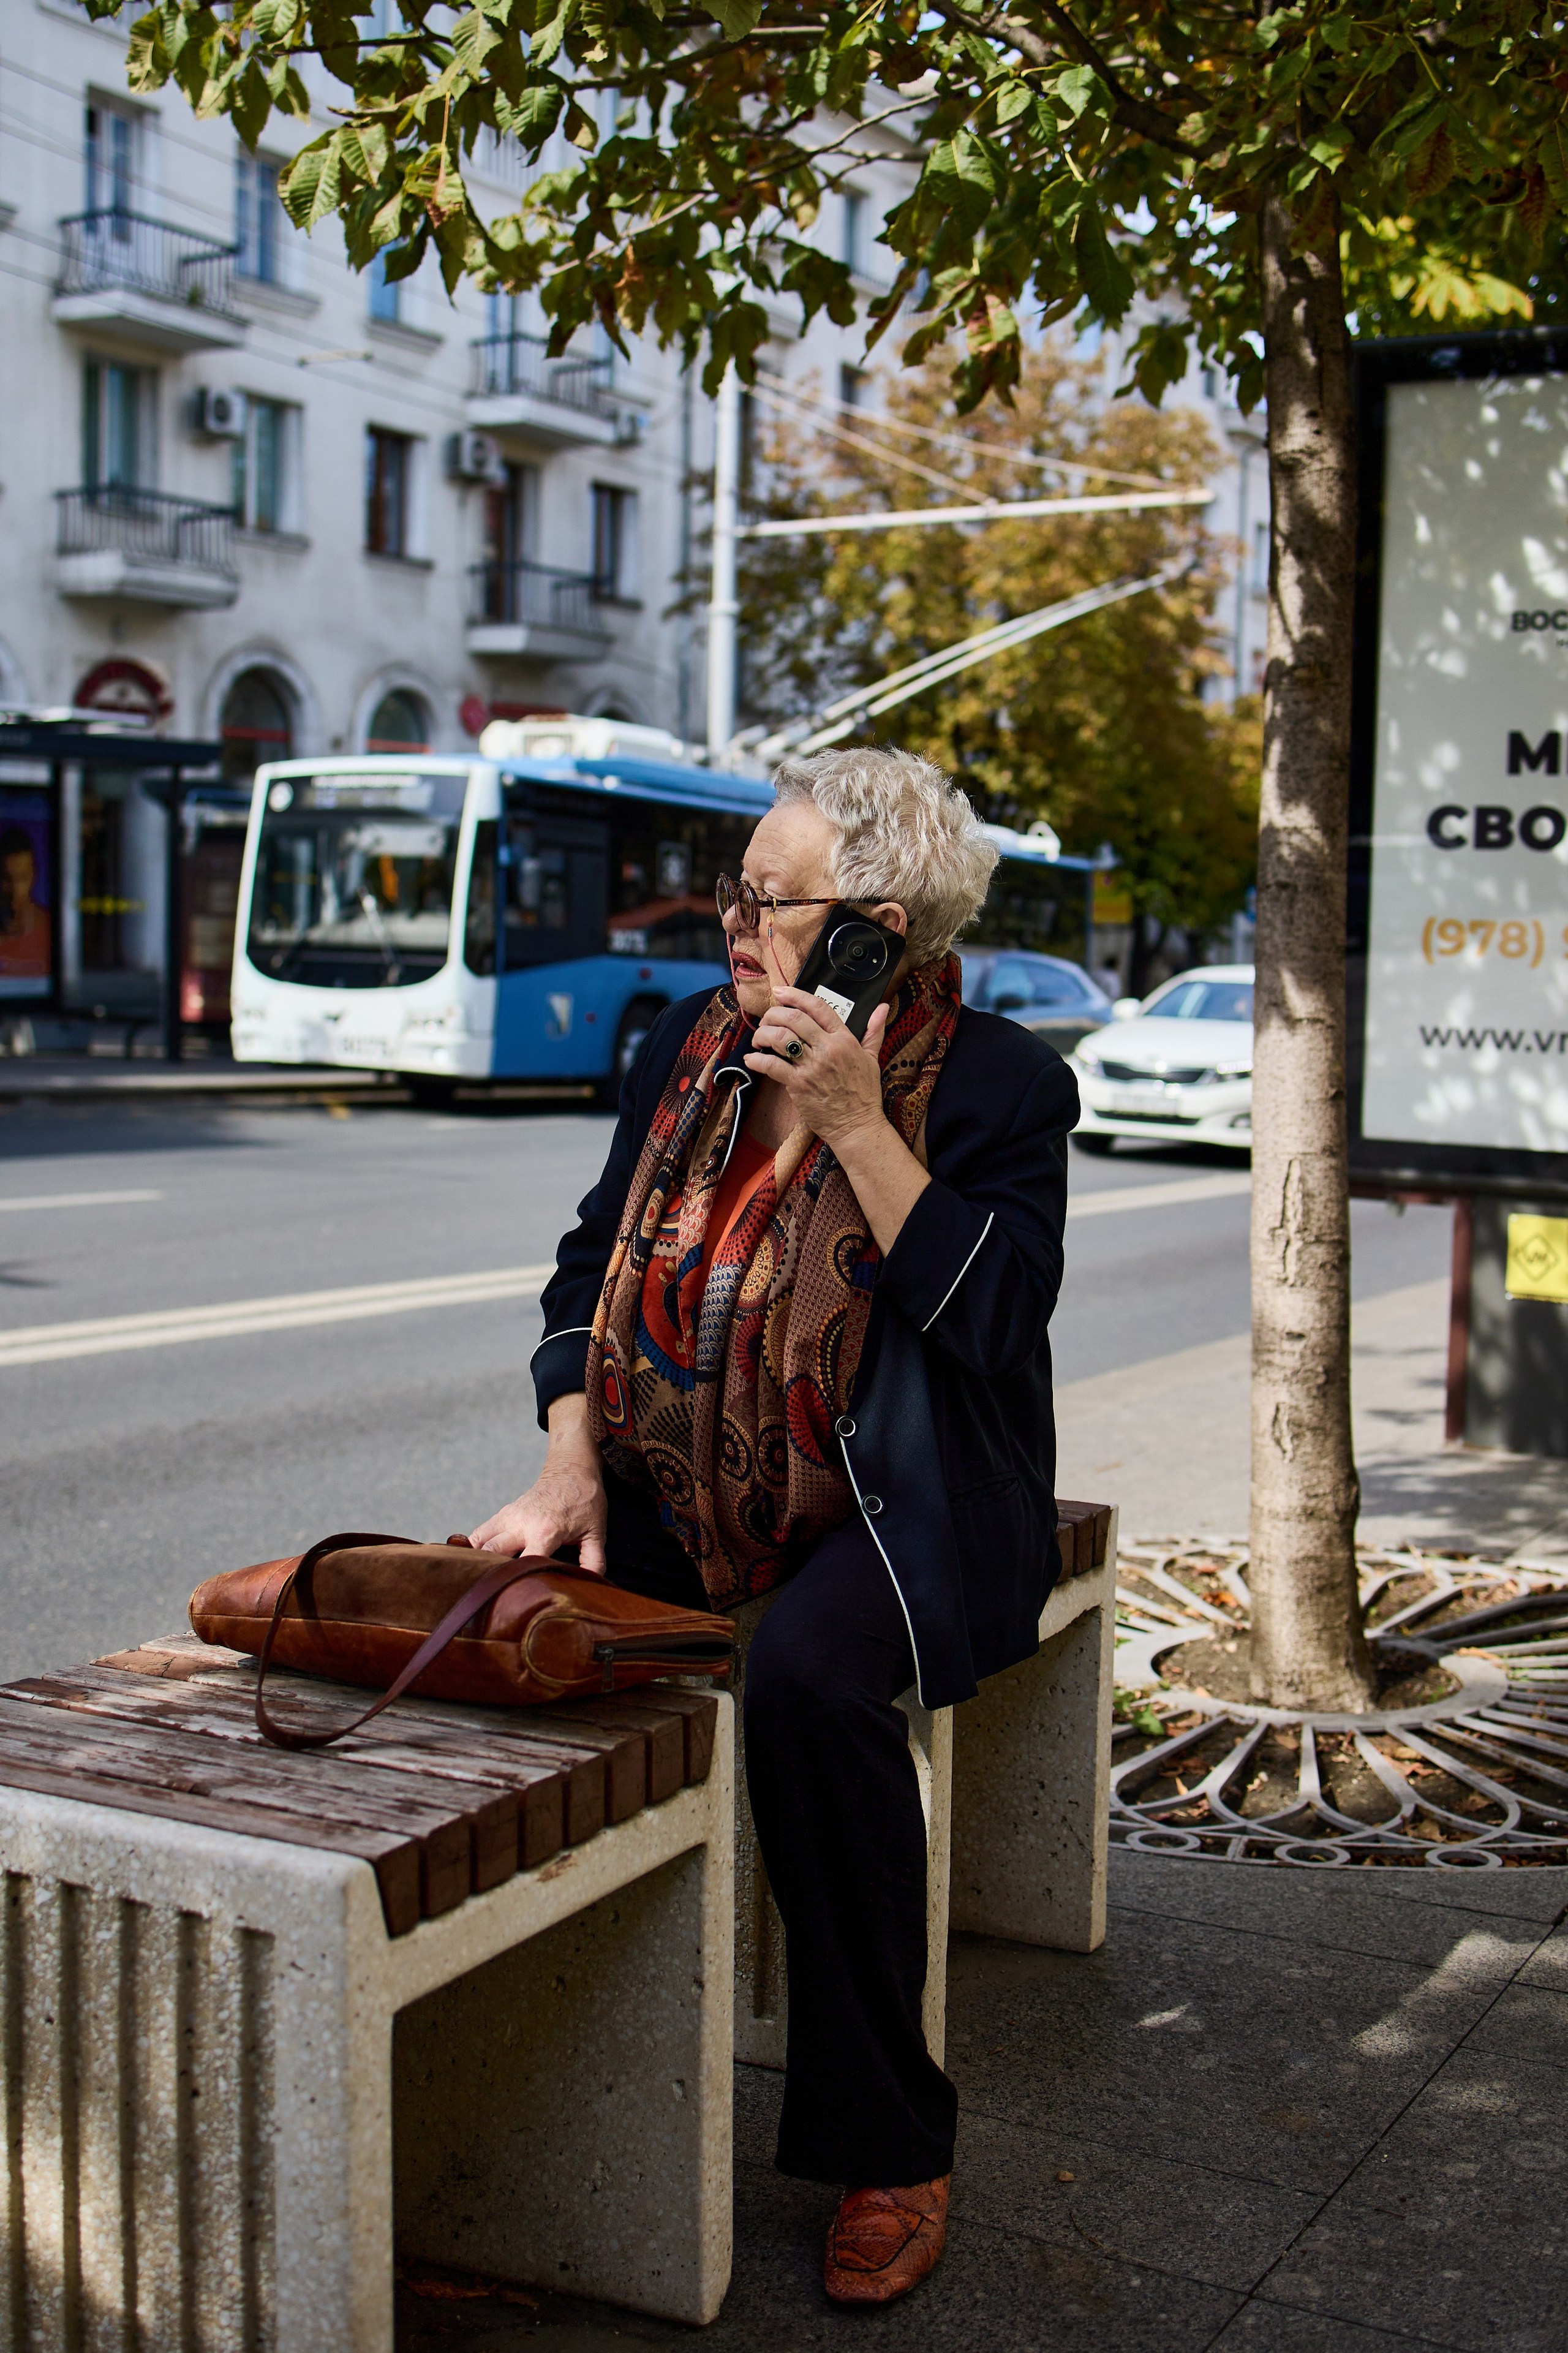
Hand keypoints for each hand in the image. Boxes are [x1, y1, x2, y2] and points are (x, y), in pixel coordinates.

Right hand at [469, 1393, 608, 1572]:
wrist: (572, 1470)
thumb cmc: (585, 1501)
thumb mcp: (596, 1532)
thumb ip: (594, 1561)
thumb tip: (590, 1585)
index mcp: (545, 1531)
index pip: (525, 1563)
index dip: (523, 1581)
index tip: (523, 1595)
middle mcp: (521, 1524)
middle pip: (492, 1552)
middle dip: (491, 1572)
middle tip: (494, 1590)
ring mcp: (509, 1517)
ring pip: (479, 1541)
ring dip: (478, 1559)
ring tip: (480, 1578)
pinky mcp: (504, 1514)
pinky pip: (481, 1532)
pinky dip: (475, 1547)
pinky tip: (477, 1562)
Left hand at [743, 986, 890, 1150]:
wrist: (857, 1126)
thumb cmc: (864, 1094)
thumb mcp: (872, 1058)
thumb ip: (874, 1031)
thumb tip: (883, 1007)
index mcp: (844, 1039)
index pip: (818, 1007)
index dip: (795, 995)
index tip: (780, 992)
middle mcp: (827, 1049)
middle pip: (794, 1018)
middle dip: (774, 1014)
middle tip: (766, 1019)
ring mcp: (812, 1067)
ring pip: (780, 1038)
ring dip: (763, 1034)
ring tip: (759, 1038)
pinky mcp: (799, 1085)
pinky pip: (772, 1066)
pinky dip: (757, 1060)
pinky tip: (751, 1059)